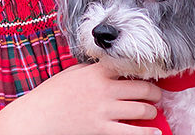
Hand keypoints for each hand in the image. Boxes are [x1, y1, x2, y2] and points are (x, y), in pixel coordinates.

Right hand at [0, 63, 162, 134]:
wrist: (38, 118)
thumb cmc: (51, 95)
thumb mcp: (71, 74)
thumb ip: (92, 70)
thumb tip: (108, 69)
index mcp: (96, 72)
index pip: (129, 68)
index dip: (143, 73)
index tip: (148, 76)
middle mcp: (104, 89)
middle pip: (142, 89)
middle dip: (154, 93)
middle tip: (156, 96)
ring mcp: (104, 110)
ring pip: (142, 110)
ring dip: (152, 111)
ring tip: (152, 112)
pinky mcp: (102, 129)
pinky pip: (133, 132)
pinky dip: (149, 132)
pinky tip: (155, 132)